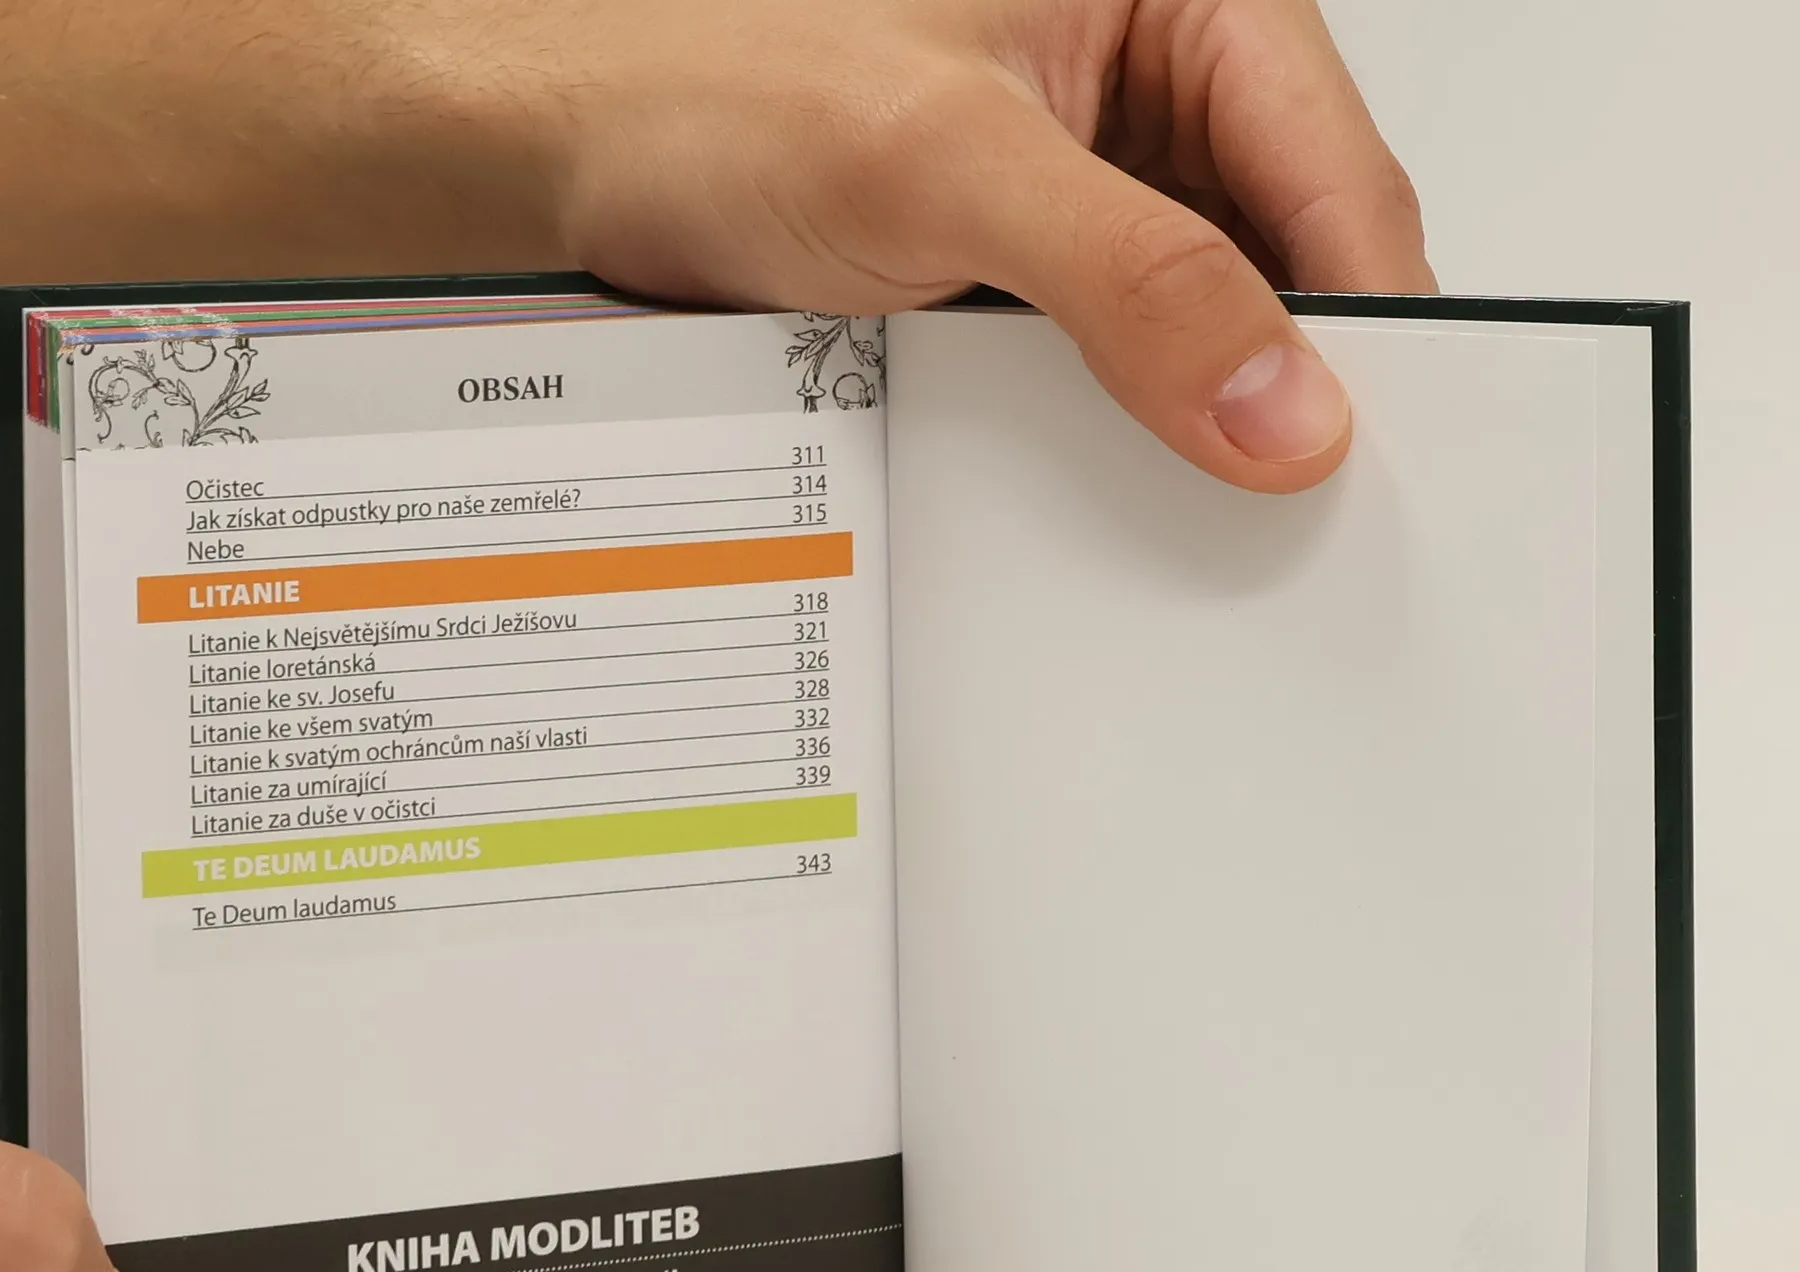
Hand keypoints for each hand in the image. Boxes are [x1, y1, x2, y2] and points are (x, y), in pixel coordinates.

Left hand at [535, 0, 1434, 491]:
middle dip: (1284, 379)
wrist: (585, 157)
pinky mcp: (1031, 281)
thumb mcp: (947, 166)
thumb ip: (1130, 280)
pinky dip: (1121, 437)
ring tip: (1193, 503)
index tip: (1370, 442)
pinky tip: (1108, 484)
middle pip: (1285, 258)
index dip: (1365, 314)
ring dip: (1197, 419)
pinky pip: (1117, 372)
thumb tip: (1277, 401)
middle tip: (1285, 501)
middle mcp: (1145, 94)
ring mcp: (1090, 197)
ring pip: (1205, 328)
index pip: (1332, 167)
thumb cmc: (722, 82)